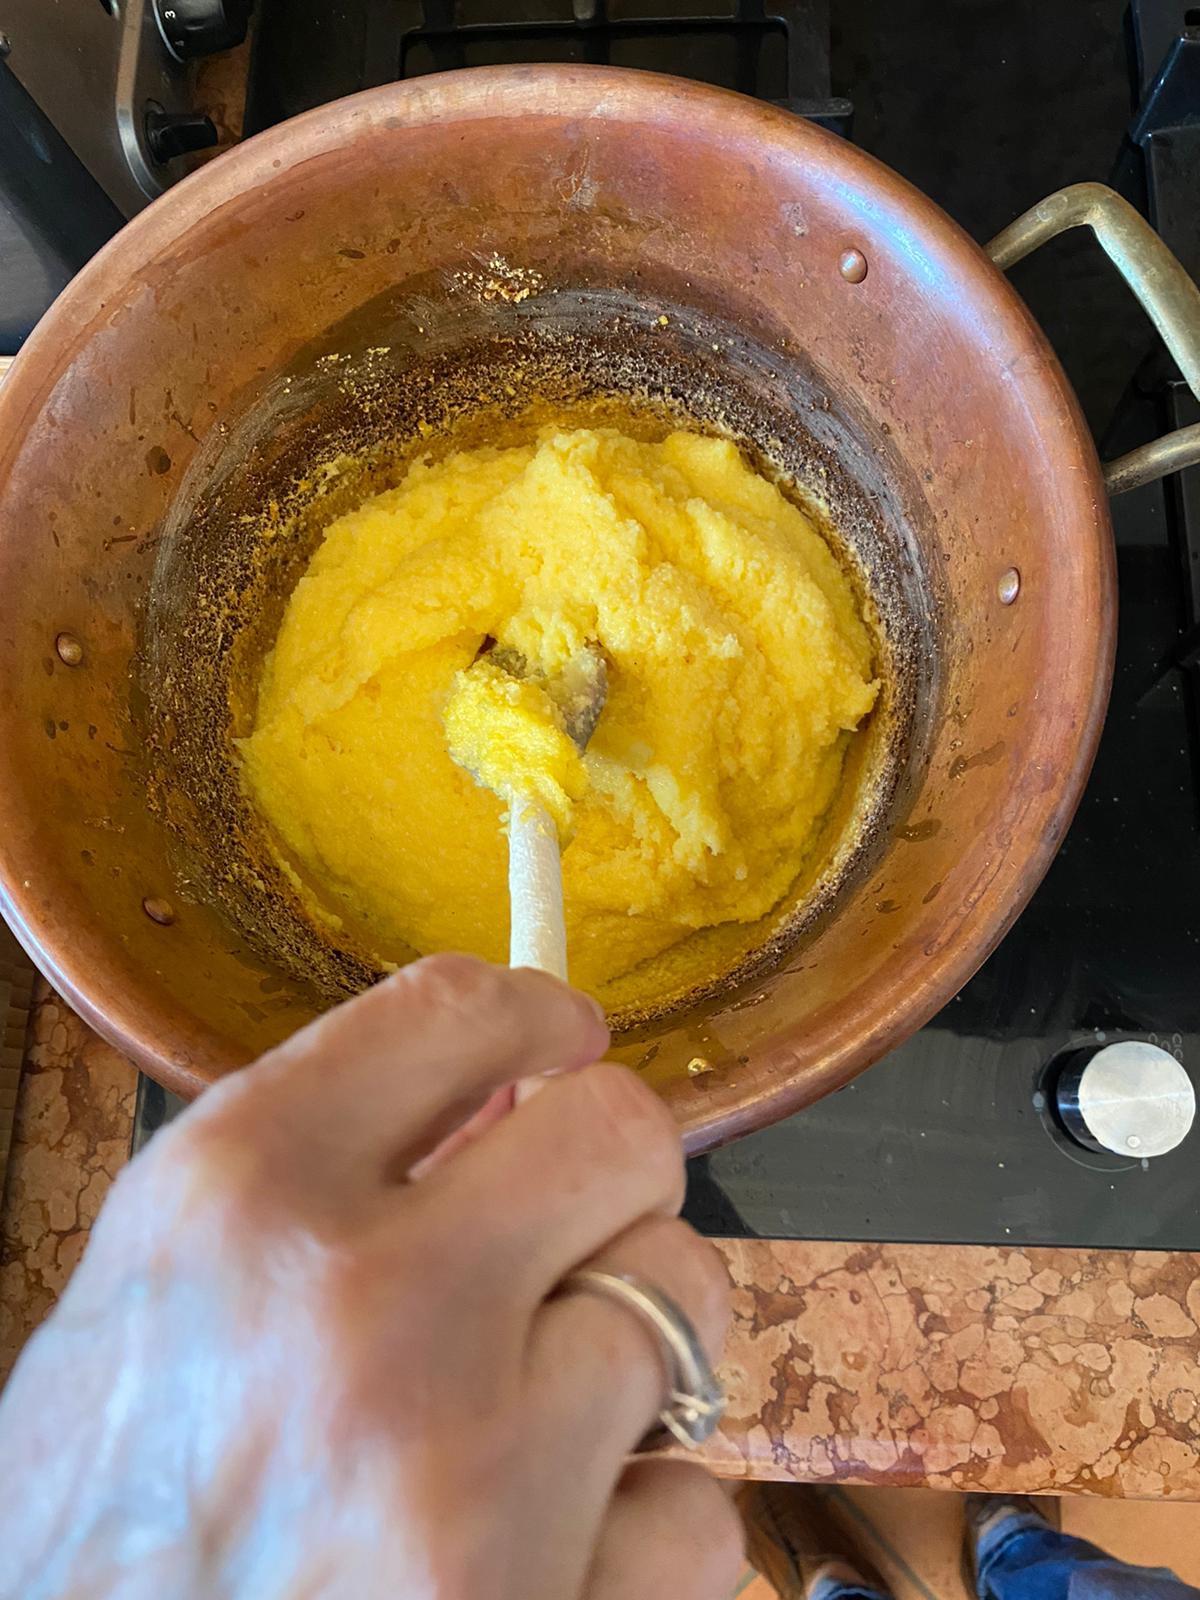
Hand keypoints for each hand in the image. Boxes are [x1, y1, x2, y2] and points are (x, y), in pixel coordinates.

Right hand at [0, 956, 738, 1599]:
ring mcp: (465, 1464)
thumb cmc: (101, 1521)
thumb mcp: (158, 1297)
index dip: (535, 1019)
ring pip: (678, 1301)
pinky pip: (696, 1509)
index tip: (564, 1042)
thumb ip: (309, 1174)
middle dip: (616, 1176)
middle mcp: (360, 1307)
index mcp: (238, 1195)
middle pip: (617, 1133)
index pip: (457, 1012)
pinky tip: (557, 1549)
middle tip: (583, 1228)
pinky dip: (644, 1528)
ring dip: (635, 1353)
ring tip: (549, 1408)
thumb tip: (496, 1096)